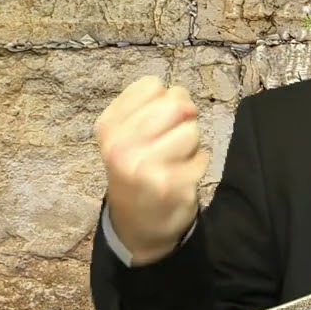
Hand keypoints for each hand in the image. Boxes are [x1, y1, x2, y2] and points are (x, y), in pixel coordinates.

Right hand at [95, 75, 208, 263]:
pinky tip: (180, 176)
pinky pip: (202, 157)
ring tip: (173, 160)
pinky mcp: (172, 186)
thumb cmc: (136, 168)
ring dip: (191, 144)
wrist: (136, 224)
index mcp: (108, 126)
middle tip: (169, 140)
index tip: (155, 120)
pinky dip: (197, 164)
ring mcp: (145, 168)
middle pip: (176, 104)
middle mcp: (121, 146)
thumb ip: (154, 107)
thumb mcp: (127, 134)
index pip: (152, 85)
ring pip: (191, 131)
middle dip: (182, 119)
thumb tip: (186, 103)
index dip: (163, 98)